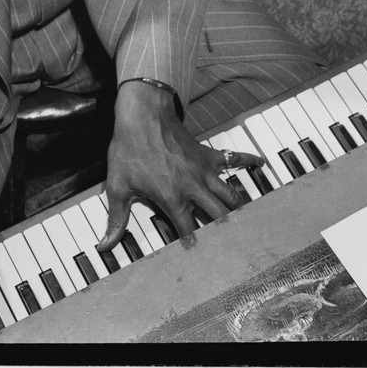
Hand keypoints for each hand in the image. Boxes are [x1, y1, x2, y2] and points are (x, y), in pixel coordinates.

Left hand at [97, 80, 262, 251]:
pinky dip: (248, 160)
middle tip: (235, 245)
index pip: (186, 228)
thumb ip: (116, 218)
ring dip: (239, 209)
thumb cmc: (129, 147)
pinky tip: (261, 164)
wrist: (143, 113)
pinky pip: (233, 158)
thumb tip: (105, 244)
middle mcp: (193, 186)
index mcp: (172, 197)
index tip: (197, 254)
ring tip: (250, 223)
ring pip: (230, 194)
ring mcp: (204, 169)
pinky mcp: (207, 153)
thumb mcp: (118, 185)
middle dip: (226, 232)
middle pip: (217, 215)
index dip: (191, 242)